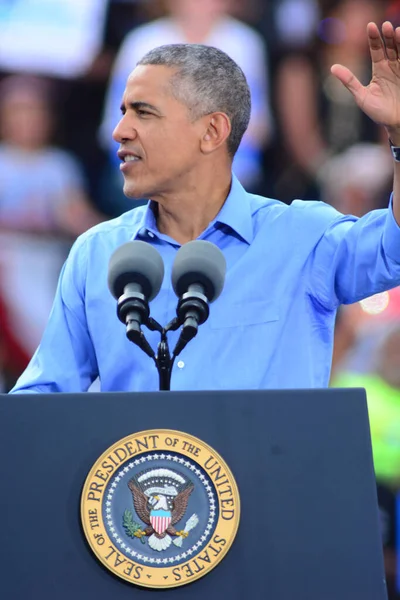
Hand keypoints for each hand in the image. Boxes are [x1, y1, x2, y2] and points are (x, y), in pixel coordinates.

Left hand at [331, 21, 399, 143]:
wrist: (395, 124)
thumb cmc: (378, 112)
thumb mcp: (361, 96)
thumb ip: (349, 81)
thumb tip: (332, 67)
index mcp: (379, 70)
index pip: (376, 49)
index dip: (373, 38)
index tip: (370, 25)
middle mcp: (391, 66)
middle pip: (389, 46)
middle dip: (387, 36)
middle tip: (384, 25)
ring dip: (399, 40)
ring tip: (396, 30)